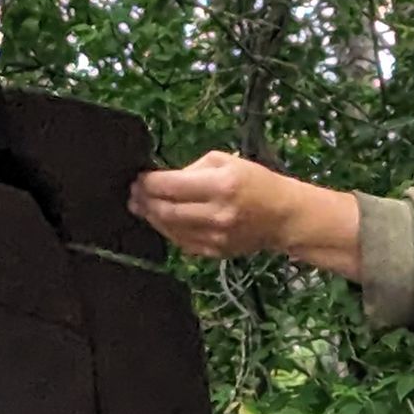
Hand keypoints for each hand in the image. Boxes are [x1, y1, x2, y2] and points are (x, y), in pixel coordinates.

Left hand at [129, 152, 362, 276]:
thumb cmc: (254, 181)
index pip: (172, 186)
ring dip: (152, 218)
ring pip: (171, 230)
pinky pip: (182, 243)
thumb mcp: (225, 161)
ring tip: (140, 207)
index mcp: (221, 185)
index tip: (138, 178)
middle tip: (132, 194)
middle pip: (167, 211)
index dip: (149, 183)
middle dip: (145, 202)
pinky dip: (168, 231)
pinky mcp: (215, 252)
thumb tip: (163, 180)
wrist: (282, 215)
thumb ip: (193, 170)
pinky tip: (161, 221)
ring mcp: (215, 237)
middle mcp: (217, 213)